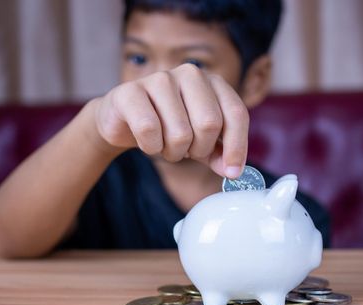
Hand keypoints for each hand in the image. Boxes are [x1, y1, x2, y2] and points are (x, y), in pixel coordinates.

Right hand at [93, 64, 248, 177]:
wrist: (125, 120)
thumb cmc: (169, 128)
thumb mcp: (201, 142)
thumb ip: (220, 154)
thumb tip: (233, 171)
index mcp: (214, 83)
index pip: (236, 114)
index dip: (237, 146)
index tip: (233, 172)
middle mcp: (191, 74)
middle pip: (209, 124)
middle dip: (199, 149)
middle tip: (188, 151)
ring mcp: (160, 78)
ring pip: (180, 133)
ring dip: (173, 151)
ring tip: (166, 144)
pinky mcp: (131, 90)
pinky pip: (149, 130)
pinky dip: (151, 147)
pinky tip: (148, 141)